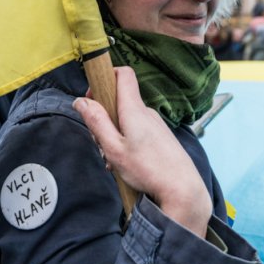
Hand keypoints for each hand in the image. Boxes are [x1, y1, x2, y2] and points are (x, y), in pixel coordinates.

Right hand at [74, 67, 211, 237]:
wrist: (182, 189)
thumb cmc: (147, 170)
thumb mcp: (114, 148)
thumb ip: (96, 123)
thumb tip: (81, 101)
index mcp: (134, 109)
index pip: (123, 74)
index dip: (106, 77)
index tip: (92, 96)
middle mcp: (147, 112)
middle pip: (120, 101)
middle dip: (104, 117)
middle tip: (100, 142)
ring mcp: (156, 125)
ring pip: (128, 119)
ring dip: (115, 134)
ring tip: (113, 160)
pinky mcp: (161, 137)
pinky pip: (139, 131)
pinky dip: (127, 142)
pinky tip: (126, 164)